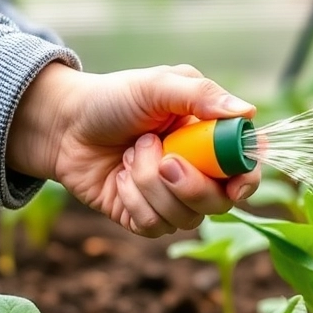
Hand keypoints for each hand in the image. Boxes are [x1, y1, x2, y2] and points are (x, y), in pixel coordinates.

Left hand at [7, 63, 260, 236]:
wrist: (64, 124)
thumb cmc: (113, 99)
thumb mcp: (157, 85)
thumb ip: (201, 95)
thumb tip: (247, 112)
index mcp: (210, 142)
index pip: (246, 171)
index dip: (248, 181)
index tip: (235, 184)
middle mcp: (197, 175)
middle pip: (219, 203)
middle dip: (192, 186)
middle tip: (165, 160)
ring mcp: (172, 200)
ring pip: (184, 217)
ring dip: (150, 184)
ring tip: (131, 154)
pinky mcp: (145, 219)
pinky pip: (154, 226)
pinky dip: (132, 200)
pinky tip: (119, 178)